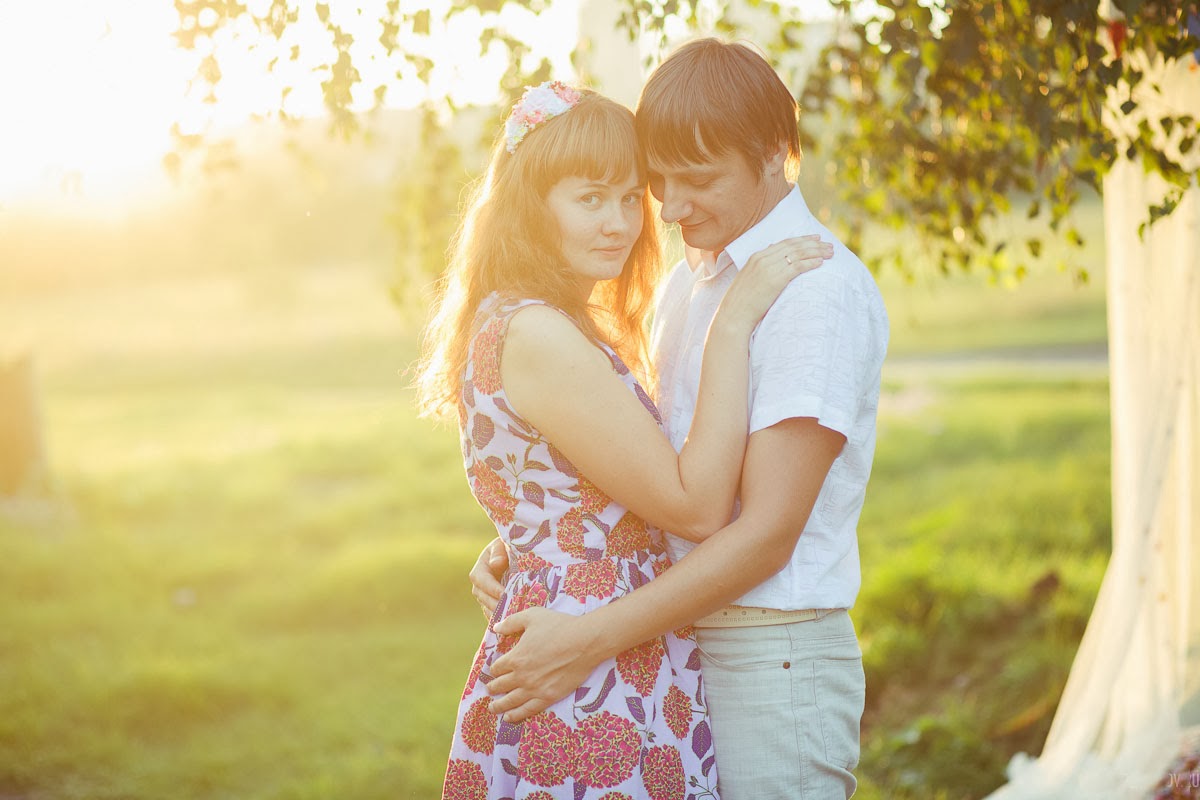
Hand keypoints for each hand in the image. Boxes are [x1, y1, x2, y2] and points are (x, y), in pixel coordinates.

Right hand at [468, 538, 508, 618]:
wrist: (516, 557)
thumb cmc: (510, 547)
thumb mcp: (503, 544)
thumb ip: (499, 552)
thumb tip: (496, 564)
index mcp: (480, 568)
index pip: (482, 580)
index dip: (492, 588)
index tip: (504, 594)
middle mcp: (480, 585)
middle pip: (483, 597)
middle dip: (496, 604)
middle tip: (510, 610)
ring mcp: (486, 597)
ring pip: (488, 608)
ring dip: (499, 614)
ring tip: (513, 618)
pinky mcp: (494, 605)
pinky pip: (495, 615)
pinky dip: (503, 620)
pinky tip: (513, 622)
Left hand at [486, 607, 600, 722]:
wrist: (584, 642)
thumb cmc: (559, 626)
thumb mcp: (532, 616)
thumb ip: (511, 622)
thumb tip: (495, 628)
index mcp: (516, 657)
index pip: (497, 668)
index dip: (494, 669)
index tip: (494, 671)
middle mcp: (521, 676)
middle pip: (501, 685)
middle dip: (493, 688)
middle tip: (490, 690)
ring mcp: (534, 689)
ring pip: (510, 701)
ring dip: (499, 705)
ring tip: (492, 708)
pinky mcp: (548, 697)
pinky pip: (527, 710)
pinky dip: (515, 715)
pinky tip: (509, 717)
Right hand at [720, 234, 832, 327]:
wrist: (734, 314)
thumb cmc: (741, 302)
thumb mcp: (749, 279)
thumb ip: (760, 267)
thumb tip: (772, 259)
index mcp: (756, 256)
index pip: (784, 243)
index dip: (801, 240)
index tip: (814, 238)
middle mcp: (763, 258)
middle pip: (794, 246)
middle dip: (813, 244)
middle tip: (828, 244)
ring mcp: (769, 268)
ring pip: (798, 254)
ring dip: (816, 252)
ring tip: (830, 252)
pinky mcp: (776, 279)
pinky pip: (797, 267)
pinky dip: (810, 263)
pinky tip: (821, 263)